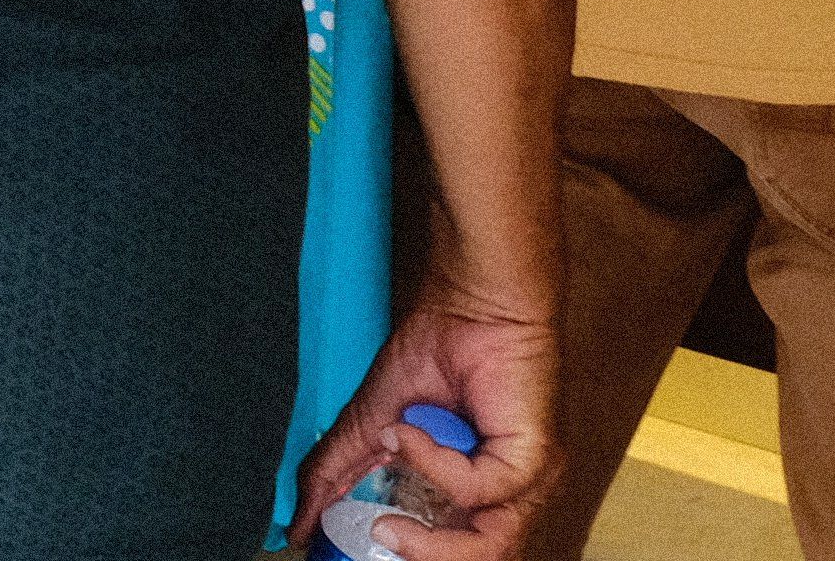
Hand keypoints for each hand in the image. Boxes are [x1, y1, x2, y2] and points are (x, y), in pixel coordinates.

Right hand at [295, 295, 554, 558]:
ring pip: (489, 548)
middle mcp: (510, 495)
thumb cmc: (442, 345)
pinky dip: (434, 466)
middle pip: (477, 560)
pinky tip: (408, 434)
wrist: (472, 299)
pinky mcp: (533, 459)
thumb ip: (338, 471)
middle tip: (377, 540)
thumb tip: (301, 520)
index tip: (363, 546)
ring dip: (432, 544)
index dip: (415, 555)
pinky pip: (481, 490)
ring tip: (388, 524)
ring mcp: (526, 481)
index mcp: (480, 494)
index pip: (456, 551)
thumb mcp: (374, 422)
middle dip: (422, 558)